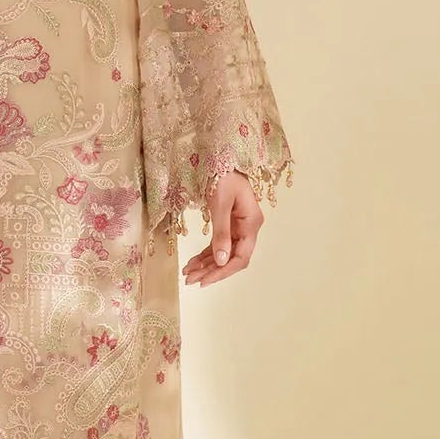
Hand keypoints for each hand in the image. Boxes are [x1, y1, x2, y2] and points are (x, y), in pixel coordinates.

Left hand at [182, 170, 262, 288]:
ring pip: (224, 253)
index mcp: (251, 223)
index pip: (241, 257)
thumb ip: (221, 233)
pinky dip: (206, 254)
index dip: (223, 271)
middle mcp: (248, 228)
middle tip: (190, 280)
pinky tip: (192, 262)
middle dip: (211, 271)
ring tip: (187, 274)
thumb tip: (221, 260)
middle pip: (232, 258)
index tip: (204, 281)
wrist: (220, 158)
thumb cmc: (223, 176)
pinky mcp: (229, 224)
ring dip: (206, 265)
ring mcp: (239, 226)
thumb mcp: (220, 204)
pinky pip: (218, 244)